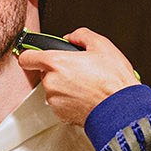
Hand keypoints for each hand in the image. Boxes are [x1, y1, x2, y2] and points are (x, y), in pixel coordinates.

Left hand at [16, 27, 138, 124]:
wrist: (123, 110)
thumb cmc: (114, 81)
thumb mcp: (102, 46)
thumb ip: (81, 35)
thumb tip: (71, 37)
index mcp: (57, 63)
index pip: (27, 57)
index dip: (31, 54)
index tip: (35, 55)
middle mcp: (52, 83)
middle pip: (45, 73)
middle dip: (59, 70)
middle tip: (79, 70)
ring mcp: (55, 100)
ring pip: (54, 88)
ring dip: (65, 86)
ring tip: (87, 85)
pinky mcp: (61, 114)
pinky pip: (60, 102)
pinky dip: (70, 99)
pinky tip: (86, 97)